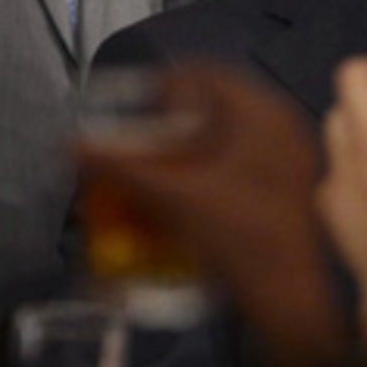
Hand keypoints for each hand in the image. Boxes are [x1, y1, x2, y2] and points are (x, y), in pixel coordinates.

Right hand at [75, 66, 342, 366]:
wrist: (284, 292)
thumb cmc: (238, 237)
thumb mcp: (171, 198)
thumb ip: (120, 167)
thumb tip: (73, 146)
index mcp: (264, 112)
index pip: (207, 74)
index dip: (162, 86)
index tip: (131, 104)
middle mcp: (284, 125)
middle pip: (216, 108)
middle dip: (169, 125)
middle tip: (136, 143)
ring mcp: (292, 155)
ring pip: (229, 138)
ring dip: (187, 151)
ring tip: (154, 170)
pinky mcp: (289, 185)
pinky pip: (243, 162)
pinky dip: (209, 171)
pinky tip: (185, 195)